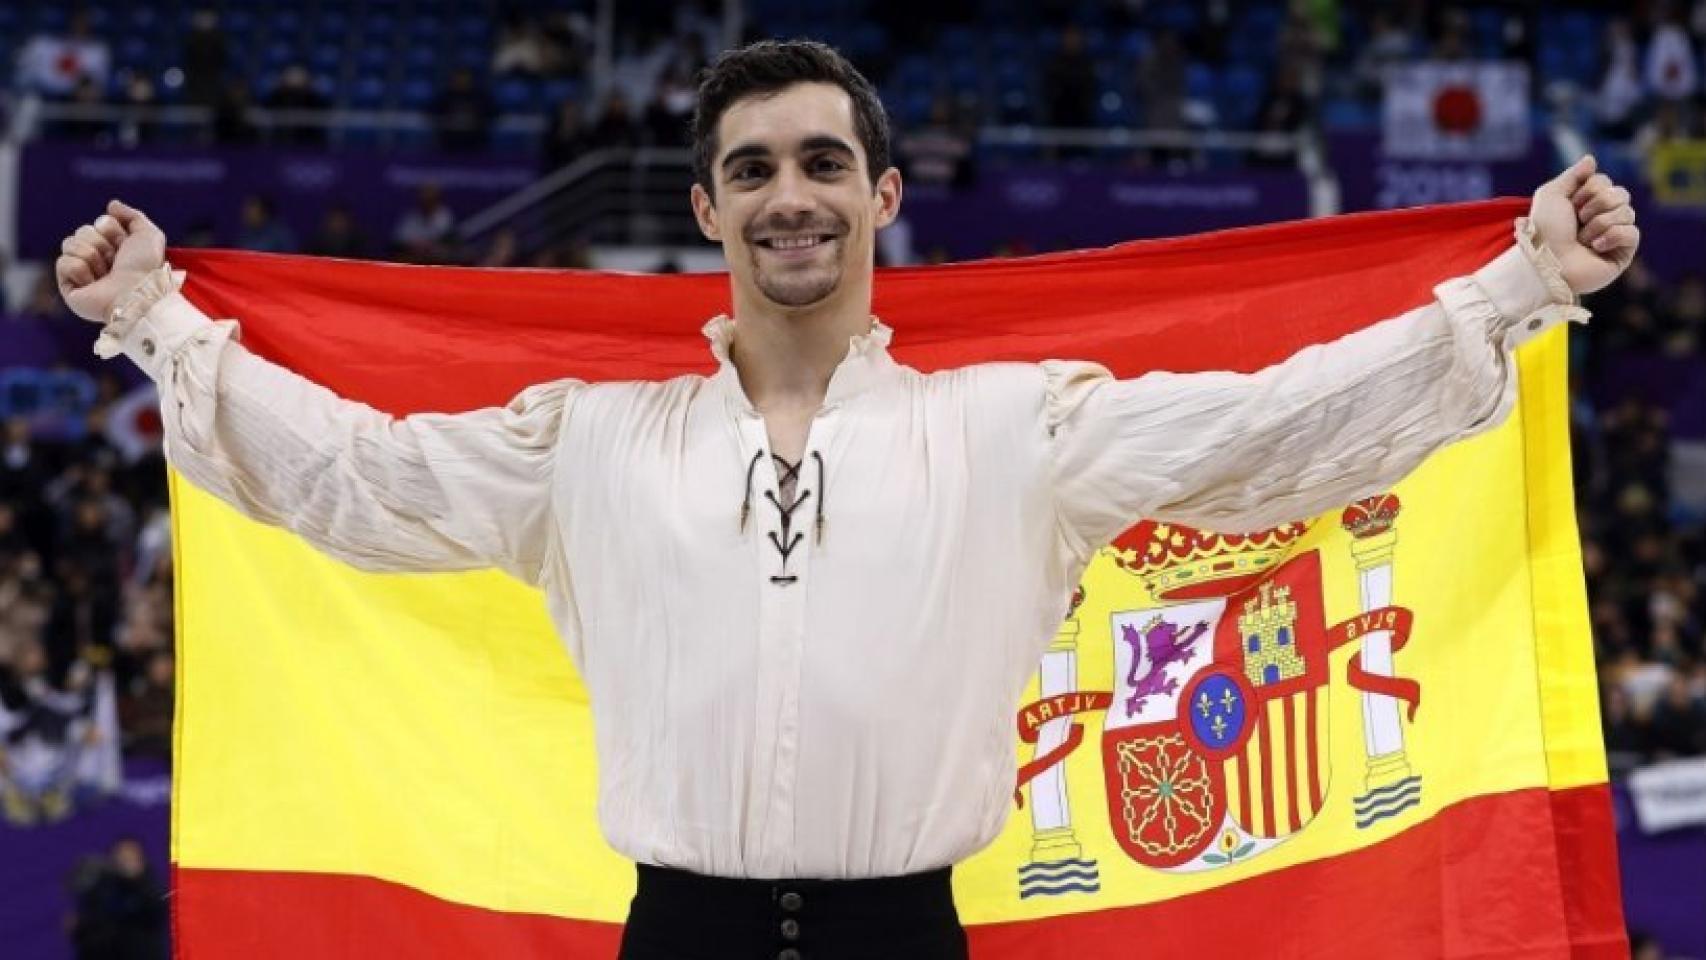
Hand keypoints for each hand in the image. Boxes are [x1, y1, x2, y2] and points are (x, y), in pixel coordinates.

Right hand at [55, 199, 167, 322]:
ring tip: (106, 274)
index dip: (113, 231)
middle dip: (101, 243)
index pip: (100, 223)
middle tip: (115, 261)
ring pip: (70, 243)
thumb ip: (133, 215)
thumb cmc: (146, 268)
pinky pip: (63, 262)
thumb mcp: (148, 235)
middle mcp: (97, 259)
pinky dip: (80, 269)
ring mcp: (82, 273)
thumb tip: (111, 205)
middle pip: (83, 231)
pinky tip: (92, 283)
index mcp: (115, 248)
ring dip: (92, 256)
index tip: (125, 246)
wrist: (137, 293)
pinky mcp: (69, 287)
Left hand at [1528, 155, 1638, 295]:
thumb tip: (1591, 158)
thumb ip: (1572, 175)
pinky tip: (1595, 248)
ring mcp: (1614, 235)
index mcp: (1586, 203)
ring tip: (1582, 239)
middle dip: (1597, 204)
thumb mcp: (1551, 195)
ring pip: (1627, 212)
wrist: (1546, 262)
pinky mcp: (1623, 252)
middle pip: (1620, 193)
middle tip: (1578, 220)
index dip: (1588, 190)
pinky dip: (1611, 237)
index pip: (1605, 181)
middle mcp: (1602, 217)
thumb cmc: (1544, 231)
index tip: (1571, 205)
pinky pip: (1632, 232)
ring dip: (1599, 223)